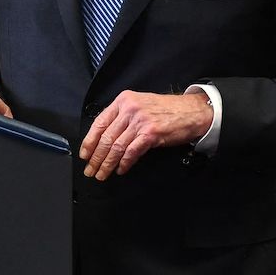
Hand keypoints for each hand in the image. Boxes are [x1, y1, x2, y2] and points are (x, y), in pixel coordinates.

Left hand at [80, 91, 212, 180]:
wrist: (190, 111)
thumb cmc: (166, 110)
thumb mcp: (140, 104)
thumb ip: (122, 116)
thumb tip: (104, 137)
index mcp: (123, 100)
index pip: (99, 122)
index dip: (89, 141)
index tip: (84, 154)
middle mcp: (130, 109)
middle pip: (106, 137)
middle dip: (96, 157)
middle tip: (90, 170)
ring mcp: (140, 121)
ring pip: (116, 146)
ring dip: (107, 164)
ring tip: (102, 174)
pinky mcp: (151, 133)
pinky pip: (131, 152)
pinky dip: (124, 163)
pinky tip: (120, 170)